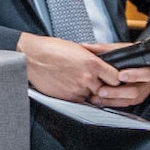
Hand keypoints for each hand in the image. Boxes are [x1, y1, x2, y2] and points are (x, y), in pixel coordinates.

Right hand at [18, 34, 149, 106]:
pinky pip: (80, 100)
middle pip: (106, 90)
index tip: (114, 78)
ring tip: (80, 82)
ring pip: (93, 96)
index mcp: (92, 63)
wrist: (33, 57)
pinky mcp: (68, 97)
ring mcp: (77, 89)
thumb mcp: (79, 49)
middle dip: (104, 87)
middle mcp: (87, 78)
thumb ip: (93, 59)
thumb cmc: (52, 49)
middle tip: (99, 83)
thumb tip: (102, 64)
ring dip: (90, 92)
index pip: (116, 78)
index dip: (115, 79)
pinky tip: (71, 86)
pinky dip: (78, 95)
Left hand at [84, 42, 149, 108]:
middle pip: (135, 91)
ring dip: (112, 99)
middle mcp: (146, 82)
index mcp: (147, 68)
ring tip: (98, 96)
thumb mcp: (122, 49)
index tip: (120, 76)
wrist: (145, 66)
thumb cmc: (133, 57)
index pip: (145, 73)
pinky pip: (124, 104)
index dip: (133, 76)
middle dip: (117, 92)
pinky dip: (112, 102)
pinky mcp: (135, 99)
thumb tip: (87, 46)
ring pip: (129, 100)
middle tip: (102, 90)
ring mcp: (142, 92)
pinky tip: (101, 100)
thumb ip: (105, 48)